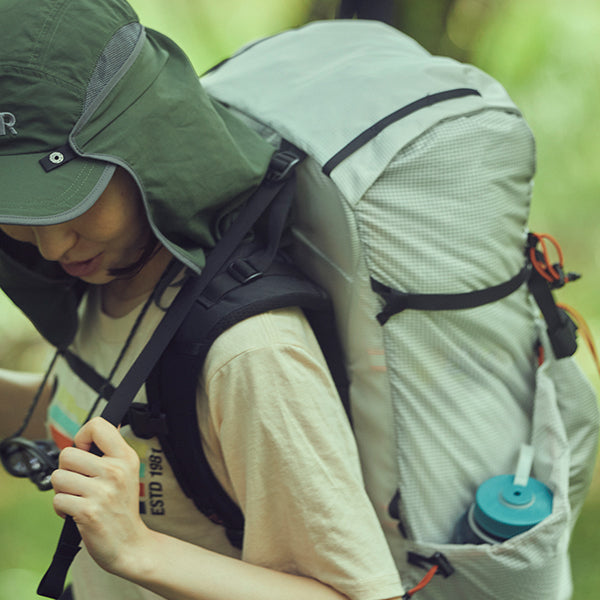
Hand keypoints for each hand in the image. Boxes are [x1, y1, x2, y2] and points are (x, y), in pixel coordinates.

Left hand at [51, 417, 149, 574]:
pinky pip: (57, 500)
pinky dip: (62, 508)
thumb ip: (109, 450)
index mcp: (125, 457)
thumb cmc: (121, 507)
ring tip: (80, 498)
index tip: (85, 452)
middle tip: (81, 482)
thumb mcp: (126, 471)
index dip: (82, 437)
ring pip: (58, 477)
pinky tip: (77, 512)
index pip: (97, 426)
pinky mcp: (88, 512)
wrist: (129, 544)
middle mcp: (115, 471)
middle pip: (67, 454)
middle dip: (67, 470)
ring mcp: (102, 491)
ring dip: (63, 491)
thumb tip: (93, 428)